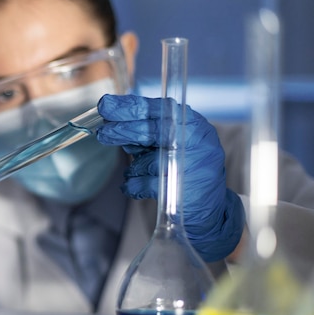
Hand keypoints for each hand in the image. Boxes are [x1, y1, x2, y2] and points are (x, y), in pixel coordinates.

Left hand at [96, 94, 244, 261]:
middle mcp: (195, 142)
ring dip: (134, 167)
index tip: (106, 105)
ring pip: (147, 161)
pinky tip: (133, 186)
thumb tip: (114, 124)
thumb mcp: (169, 145)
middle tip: (103, 133)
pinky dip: (132, 185)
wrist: (209, 208)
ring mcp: (191, 167)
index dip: (130, 106)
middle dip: (124, 130)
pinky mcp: (180, 191)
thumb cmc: (185, 170)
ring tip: (136, 171)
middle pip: (153, 131)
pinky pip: (144, 184)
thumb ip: (147, 134)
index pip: (159, 109)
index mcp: (192, 124)